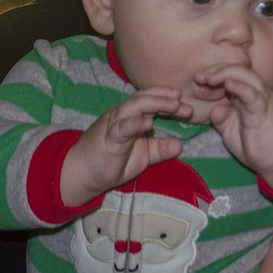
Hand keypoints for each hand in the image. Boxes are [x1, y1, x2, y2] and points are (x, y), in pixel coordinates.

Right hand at [60, 87, 190, 205]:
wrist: (83, 174)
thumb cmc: (111, 161)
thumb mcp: (143, 156)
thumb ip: (160, 149)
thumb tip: (180, 145)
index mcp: (132, 116)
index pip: (153, 101)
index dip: (170, 101)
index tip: (189, 108)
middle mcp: (123, 114)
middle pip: (146, 98)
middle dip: (167, 98)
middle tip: (185, 103)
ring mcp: (114, 123)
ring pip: (135, 106)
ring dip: (156, 103)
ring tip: (174, 105)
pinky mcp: (108, 137)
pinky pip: (123, 127)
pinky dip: (136, 123)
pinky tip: (149, 123)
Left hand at [197, 64, 272, 193]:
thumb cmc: (260, 144)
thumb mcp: (232, 132)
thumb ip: (222, 119)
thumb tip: (214, 109)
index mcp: (246, 96)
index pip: (230, 75)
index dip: (213, 75)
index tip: (198, 82)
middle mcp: (255, 93)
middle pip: (237, 70)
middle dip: (216, 70)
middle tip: (199, 77)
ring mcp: (261, 100)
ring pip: (246, 76)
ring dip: (226, 73)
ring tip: (209, 78)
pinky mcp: (264, 111)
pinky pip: (253, 94)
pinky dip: (240, 86)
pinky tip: (228, 84)